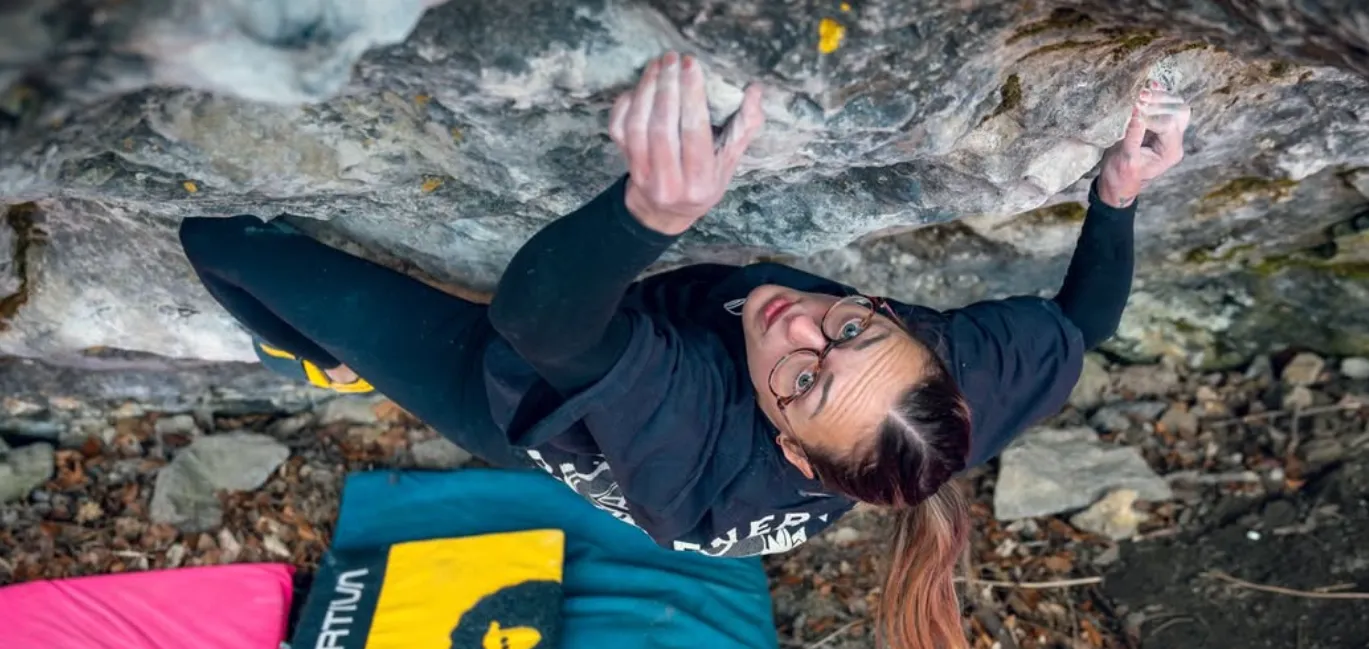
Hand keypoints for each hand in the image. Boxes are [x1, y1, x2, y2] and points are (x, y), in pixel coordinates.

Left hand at [609, 52, 765, 234]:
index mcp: (699, 181)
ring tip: (658, 65)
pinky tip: (640, 86)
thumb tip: (755, 91)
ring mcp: (642, 174)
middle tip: (673, 58)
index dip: (692, 96)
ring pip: (637, 126)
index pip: (694, 133)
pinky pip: (619, 129)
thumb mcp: (730, 162)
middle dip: (667, 87)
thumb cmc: (703, 182)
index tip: (691, 65)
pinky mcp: (624, 163)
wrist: (663, 212)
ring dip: (646, 90)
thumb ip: (745, 127)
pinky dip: (626, 104)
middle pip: (662, 128)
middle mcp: (668, 182)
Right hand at [1097, 81, 1190, 207]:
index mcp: (1171, 152)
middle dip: (1159, 102)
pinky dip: (1159, 94)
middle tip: (1138, 96)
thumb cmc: (1121, 176)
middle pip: (1179, 112)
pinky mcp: (1161, 126)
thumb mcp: (1126, 158)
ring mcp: (1170, 133)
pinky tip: (1149, 85)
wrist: (1119, 184)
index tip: (1134, 107)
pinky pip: (1167, 106)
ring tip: (1140, 92)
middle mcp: (1175, 141)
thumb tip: (1135, 111)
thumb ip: (1133, 136)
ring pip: (1176, 106)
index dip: (1151, 115)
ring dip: (1160, 96)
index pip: (1168, 125)